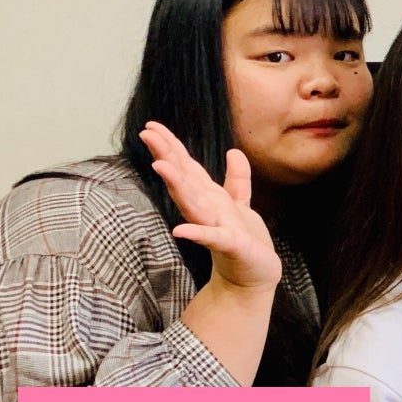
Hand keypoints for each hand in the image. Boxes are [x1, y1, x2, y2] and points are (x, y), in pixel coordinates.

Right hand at [140, 122, 279, 292]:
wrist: (254, 275)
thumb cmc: (243, 240)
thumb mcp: (241, 204)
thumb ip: (236, 180)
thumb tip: (233, 152)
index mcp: (209, 197)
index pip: (187, 167)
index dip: (172, 146)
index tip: (152, 126)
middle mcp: (206, 210)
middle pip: (184, 179)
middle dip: (167, 156)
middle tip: (147, 135)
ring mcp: (215, 228)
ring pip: (193, 203)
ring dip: (177, 186)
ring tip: (161, 167)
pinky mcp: (230, 246)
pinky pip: (214, 238)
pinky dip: (198, 234)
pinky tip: (180, 232)